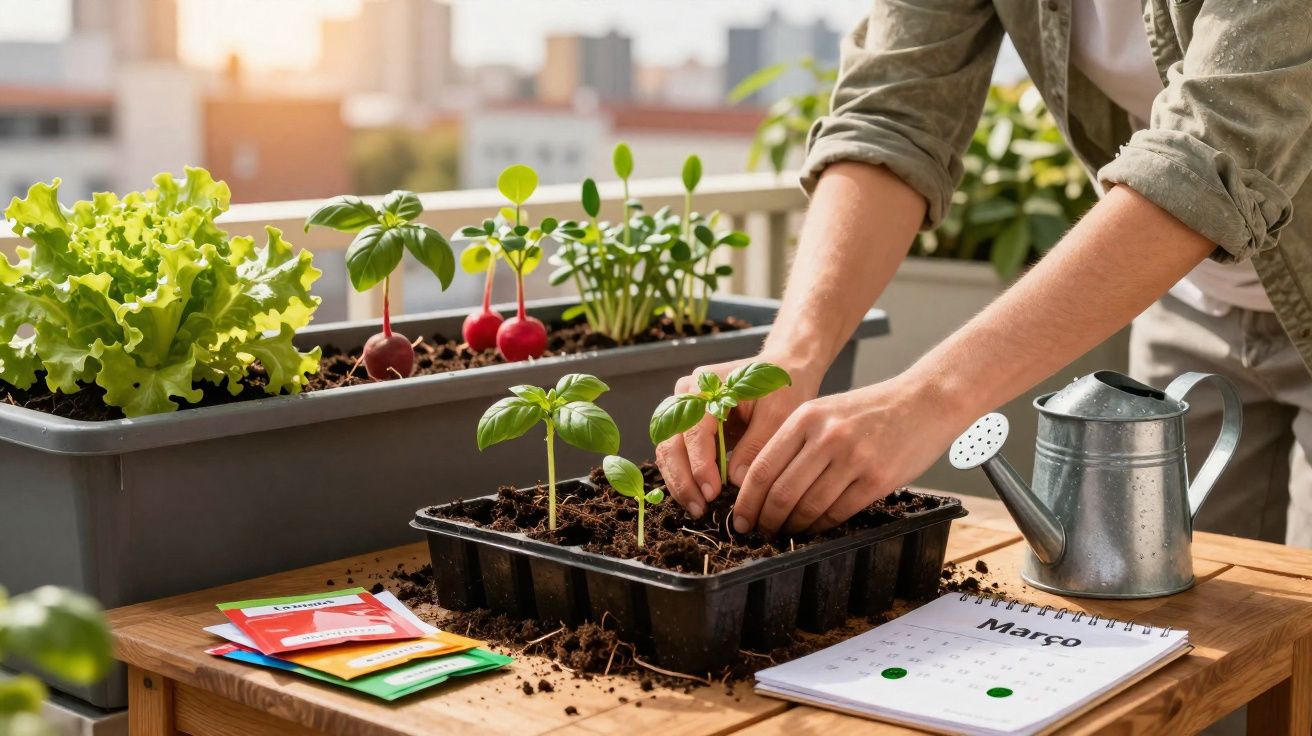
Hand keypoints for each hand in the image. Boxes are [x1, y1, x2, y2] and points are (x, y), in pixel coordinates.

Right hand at [654, 354, 821, 517]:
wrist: (782, 371)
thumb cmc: (782, 388)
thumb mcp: (779, 414)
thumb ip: (756, 445)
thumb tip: (735, 482)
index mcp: (706, 385)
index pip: (694, 429)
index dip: (700, 464)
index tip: (712, 492)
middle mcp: (686, 396)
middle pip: (671, 441)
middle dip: (683, 478)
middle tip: (700, 508)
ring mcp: (683, 411)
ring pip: (669, 451)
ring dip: (679, 482)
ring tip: (698, 509)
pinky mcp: (688, 427)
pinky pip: (678, 455)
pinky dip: (684, 477)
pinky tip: (698, 498)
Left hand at [730, 373, 967, 535]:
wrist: (925, 401)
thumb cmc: (871, 410)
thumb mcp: (825, 411)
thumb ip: (795, 442)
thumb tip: (762, 486)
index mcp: (806, 416)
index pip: (762, 467)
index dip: (746, 500)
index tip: (740, 518)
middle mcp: (826, 436)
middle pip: (781, 492)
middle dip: (765, 520)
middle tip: (760, 532)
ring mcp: (853, 458)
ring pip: (808, 507)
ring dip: (792, 527)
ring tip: (787, 532)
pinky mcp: (877, 479)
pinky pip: (837, 513)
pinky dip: (821, 526)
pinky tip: (816, 527)